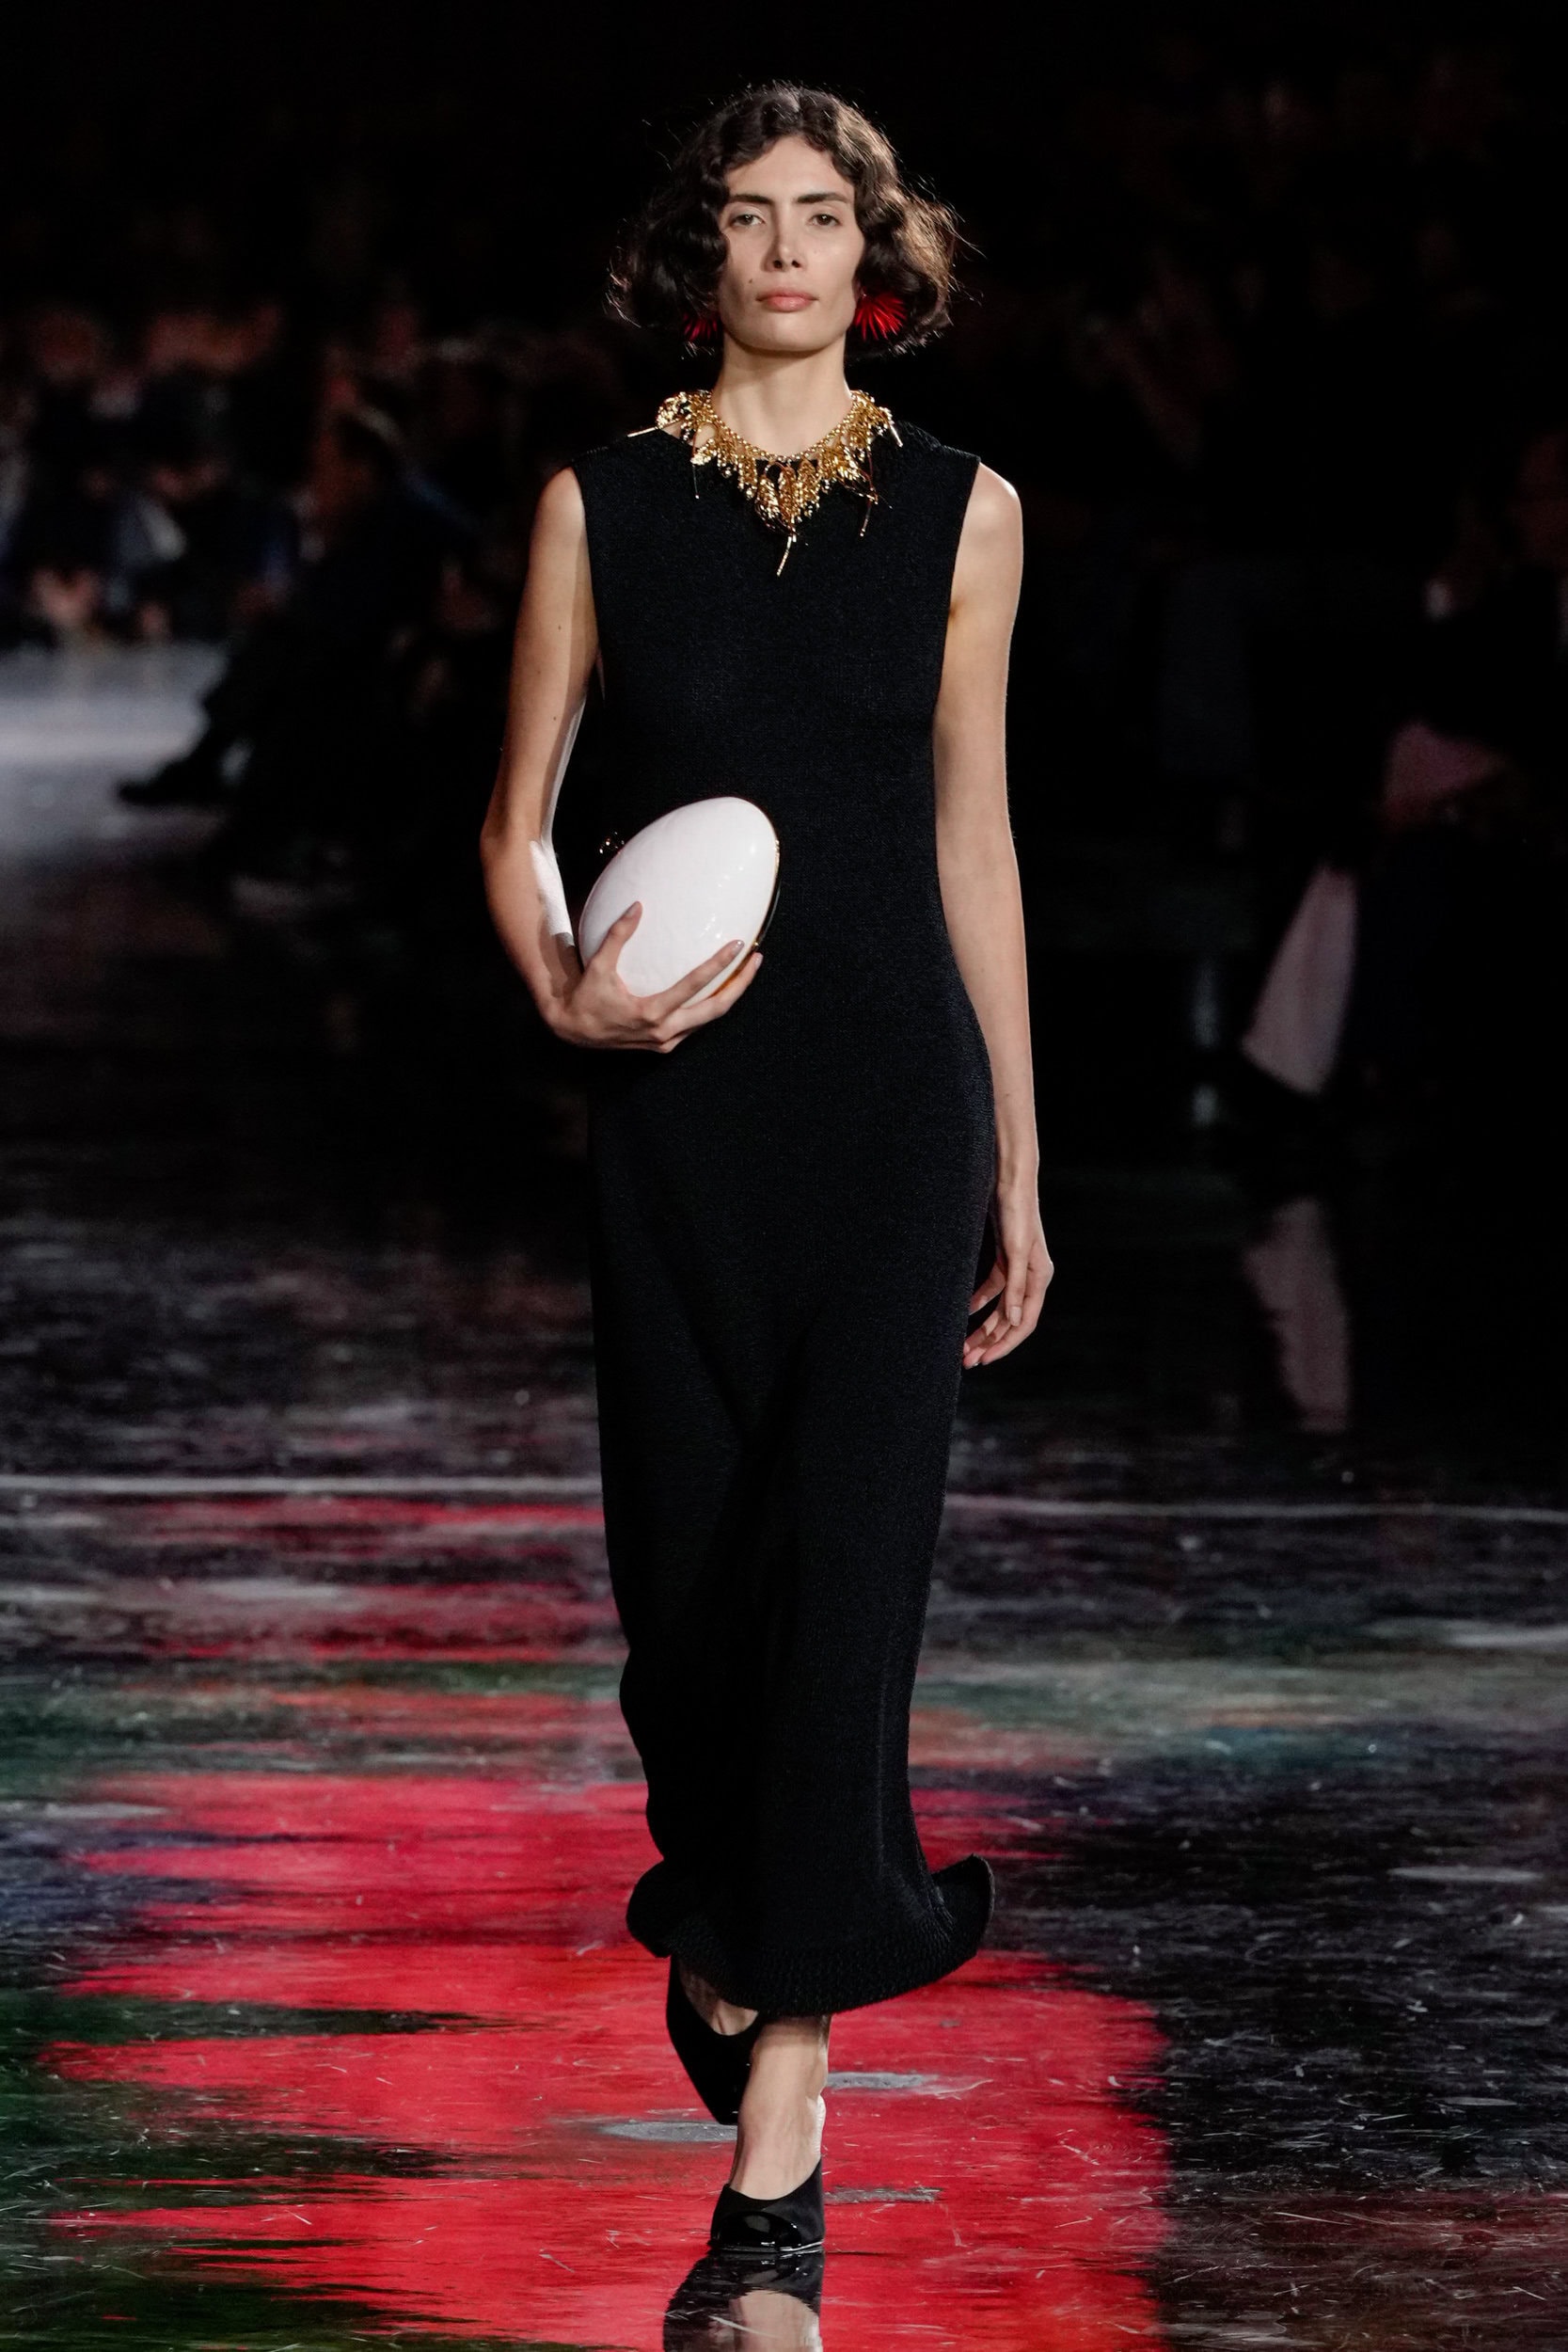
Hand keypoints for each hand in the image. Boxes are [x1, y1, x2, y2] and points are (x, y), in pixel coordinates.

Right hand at [551, 902, 761, 1051]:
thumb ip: (618, 935)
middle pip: (716, 1009)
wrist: (573, 1031)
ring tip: (745, 973)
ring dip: (729, 997)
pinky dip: (710, 1008)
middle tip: (756, 961)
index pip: (695, 986)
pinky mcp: (664, 1046)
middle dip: (740, 985)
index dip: (718, 965)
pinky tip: (720, 990)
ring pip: (709, 1021)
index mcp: (651, 1013)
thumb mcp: (599, 966)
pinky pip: (695, 1026)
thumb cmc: (586, 997)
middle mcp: (664, 1031)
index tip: (738, 947)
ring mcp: (666, 1042)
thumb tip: (637, 906)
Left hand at [963, 1178, 1052, 1368]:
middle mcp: (1031, 1279)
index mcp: (1039, 1279)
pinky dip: (979, 1303)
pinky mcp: (1005, 1260)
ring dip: (982, 1327)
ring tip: (962, 1345)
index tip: (984, 1360)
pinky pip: (992, 1290)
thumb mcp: (1015, 1252)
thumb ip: (1015, 1288)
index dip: (1004, 1344)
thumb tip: (1012, 1322)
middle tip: (966, 1361)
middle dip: (989, 1342)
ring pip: (999, 1309)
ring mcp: (1018, 1270)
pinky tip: (964, 1312)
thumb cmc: (1016, 1213)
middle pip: (1009, 1321)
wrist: (1010, 1181)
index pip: (1022, 1324)